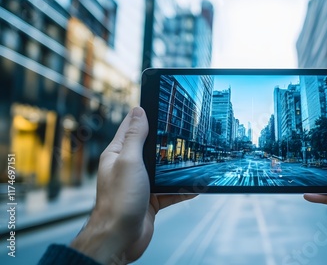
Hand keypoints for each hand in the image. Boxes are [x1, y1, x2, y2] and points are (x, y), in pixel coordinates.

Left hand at [70, 107, 195, 263]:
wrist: (120, 238)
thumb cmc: (118, 201)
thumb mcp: (128, 161)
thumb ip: (135, 136)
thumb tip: (138, 111)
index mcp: (117, 154)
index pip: (131, 127)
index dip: (144, 115)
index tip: (159, 104)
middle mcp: (128, 167)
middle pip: (150, 148)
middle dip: (166, 141)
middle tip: (184, 130)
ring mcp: (140, 184)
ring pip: (163, 170)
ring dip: (177, 167)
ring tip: (193, 158)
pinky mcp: (150, 200)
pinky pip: (170, 191)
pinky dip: (182, 189)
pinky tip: (194, 186)